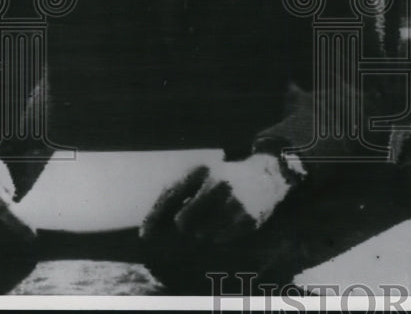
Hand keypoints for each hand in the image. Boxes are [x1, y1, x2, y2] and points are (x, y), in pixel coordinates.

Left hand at [139, 154, 295, 290]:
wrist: (265, 176)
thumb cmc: (222, 178)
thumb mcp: (199, 175)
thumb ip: (171, 196)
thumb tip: (146, 231)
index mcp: (202, 171)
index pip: (170, 199)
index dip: (154, 220)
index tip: (145, 236)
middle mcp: (219, 185)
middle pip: (183, 223)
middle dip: (184, 226)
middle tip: (192, 220)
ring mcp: (234, 203)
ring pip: (201, 234)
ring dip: (204, 230)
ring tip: (216, 215)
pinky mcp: (247, 219)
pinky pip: (219, 240)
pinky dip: (220, 234)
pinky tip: (229, 219)